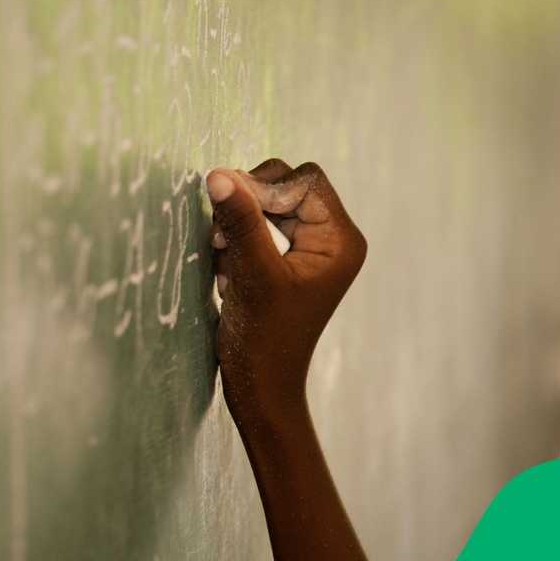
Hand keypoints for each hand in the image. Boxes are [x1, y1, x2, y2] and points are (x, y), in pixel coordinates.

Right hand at [206, 159, 366, 424]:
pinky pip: (260, 225)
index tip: (230, 212)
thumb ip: (240, 222)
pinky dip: (237, 236)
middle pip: (287, 186)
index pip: (305, 181)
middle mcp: (331, 239)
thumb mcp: (252, 274)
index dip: (265, 187)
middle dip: (250, 202)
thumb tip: (219, 174)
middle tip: (222, 234)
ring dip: (239, 221)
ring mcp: (309, 248)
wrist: (261, 385)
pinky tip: (225, 264)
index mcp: (340, 240)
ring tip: (221, 250)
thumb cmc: (265, 337)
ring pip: (269, 203)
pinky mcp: (287, 259)